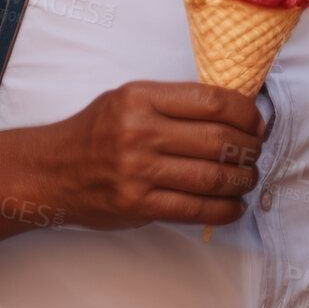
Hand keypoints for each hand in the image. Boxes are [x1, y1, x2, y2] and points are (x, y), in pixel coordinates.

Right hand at [47, 81, 265, 229]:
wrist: (52, 170)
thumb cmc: (96, 132)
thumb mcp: (129, 99)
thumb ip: (175, 103)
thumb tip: (236, 113)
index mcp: (141, 97)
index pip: (212, 101)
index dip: (246, 114)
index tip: (257, 123)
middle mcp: (139, 132)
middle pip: (218, 140)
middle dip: (249, 148)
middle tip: (256, 152)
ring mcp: (138, 171)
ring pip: (212, 176)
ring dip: (242, 179)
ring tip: (248, 177)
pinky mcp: (138, 204)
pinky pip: (195, 209)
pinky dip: (224, 209)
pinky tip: (234, 205)